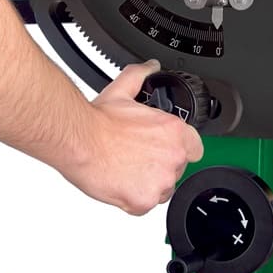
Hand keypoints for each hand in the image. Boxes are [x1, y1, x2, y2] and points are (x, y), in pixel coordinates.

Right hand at [63, 60, 203, 214]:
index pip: (194, 148)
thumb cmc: (98, 122)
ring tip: (125, 170)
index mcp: (175, 133)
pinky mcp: (143, 201)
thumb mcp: (123, 92)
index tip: (164, 149)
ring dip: (147, 183)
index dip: (179, 149)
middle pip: (176, 169)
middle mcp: (172, 158)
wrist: (78, 141)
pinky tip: (119, 183)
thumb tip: (149, 67)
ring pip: (161, 189)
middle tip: (137, 158)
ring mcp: (160, 182)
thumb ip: (140, 77)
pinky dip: (133, 198)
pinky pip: (144, 205)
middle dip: (159, 166)